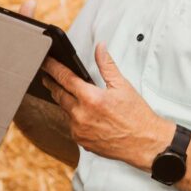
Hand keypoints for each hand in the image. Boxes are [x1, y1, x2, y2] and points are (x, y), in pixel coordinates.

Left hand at [41, 45, 173, 169]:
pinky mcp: (81, 141)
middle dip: (52, 83)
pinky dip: (72, 116)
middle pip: (59, 94)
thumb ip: (107, 65)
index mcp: (91, 98)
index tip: (46, 62)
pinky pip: (70, 125)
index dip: (53, 68)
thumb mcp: (122, 85)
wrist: (144, 142)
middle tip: (47, 76)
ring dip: (63, 100)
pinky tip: (79, 111)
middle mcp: (81, 115)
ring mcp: (79, 130)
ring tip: (63, 91)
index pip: (65, 78)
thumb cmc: (136, 115)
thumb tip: (100, 48)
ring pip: (64, 110)